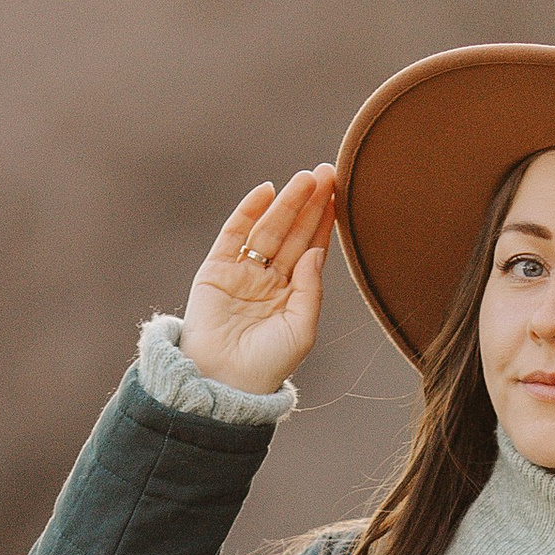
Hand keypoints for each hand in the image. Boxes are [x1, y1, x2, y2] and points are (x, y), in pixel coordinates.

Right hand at [181, 165, 336, 396]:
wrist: (224, 381)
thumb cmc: (267, 365)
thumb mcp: (301, 329)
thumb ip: (311, 290)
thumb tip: (315, 251)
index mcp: (292, 294)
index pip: (311, 248)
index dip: (324, 221)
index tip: (339, 193)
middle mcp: (269, 279)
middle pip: (292, 232)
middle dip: (309, 203)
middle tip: (326, 172)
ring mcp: (242, 272)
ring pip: (267, 228)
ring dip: (286, 202)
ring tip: (305, 178)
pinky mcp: (216, 270)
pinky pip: (233, 234)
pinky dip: (248, 211)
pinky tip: (267, 191)